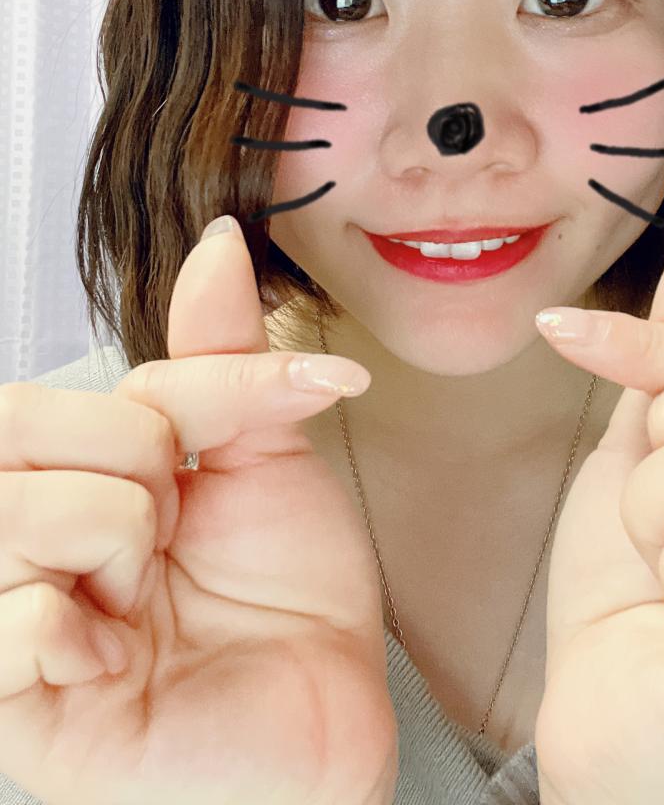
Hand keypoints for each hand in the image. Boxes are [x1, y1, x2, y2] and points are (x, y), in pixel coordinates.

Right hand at [0, 219, 397, 804]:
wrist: (324, 726)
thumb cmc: (291, 600)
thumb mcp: (265, 457)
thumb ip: (219, 356)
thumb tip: (216, 243)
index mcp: (80, 467)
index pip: (89, 382)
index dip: (202, 394)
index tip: (311, 396)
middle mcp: (27, 529)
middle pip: (22, 425)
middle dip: (142, 470)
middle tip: (179, 536)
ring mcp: (11, 614)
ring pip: (18, 512)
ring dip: (120, 547)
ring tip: (148, 600)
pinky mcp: (10, 701)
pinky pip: (11, 623)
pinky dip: (78, 634)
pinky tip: (114, 659)